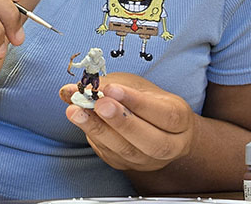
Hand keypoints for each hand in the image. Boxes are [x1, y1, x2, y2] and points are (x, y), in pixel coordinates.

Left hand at [59, 72, 194, 171]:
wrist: (156, 127)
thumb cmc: (148, 102)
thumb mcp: (135, 85)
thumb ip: (108, 85)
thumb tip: (71, 88)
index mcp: (180, 119)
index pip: (165, 114)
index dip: (137, 102)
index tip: (112, 89)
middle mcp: (170, 145)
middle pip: (150, 140)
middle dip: (121, 121)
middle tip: (98, 104)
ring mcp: (148, 160)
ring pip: (127, 151)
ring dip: (99, 130)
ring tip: (77, 111)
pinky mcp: (127, 166)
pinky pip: (111, 155)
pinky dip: (94, 137)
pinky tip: (81, 121)